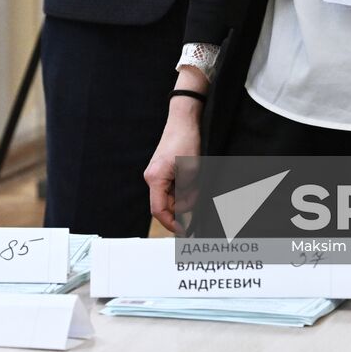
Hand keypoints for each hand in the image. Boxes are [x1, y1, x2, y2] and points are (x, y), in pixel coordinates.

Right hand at [144, 100, 202, 232]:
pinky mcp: (163, 170)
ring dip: (185, 196)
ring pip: (171, 195)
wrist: (183, 121)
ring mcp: (157, 174)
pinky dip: (184, 188)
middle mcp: (152, 178)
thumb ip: (188, 194)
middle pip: (166, 204)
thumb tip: (187, 210)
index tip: (183, 231)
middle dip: (182, 207)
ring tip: (196, 182)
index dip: (171, 223)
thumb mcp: (192, 172)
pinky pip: (173, 187)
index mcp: (155, 179)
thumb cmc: (185, 141)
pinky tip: (192, 179)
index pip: (158, 210)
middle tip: (198, 202)